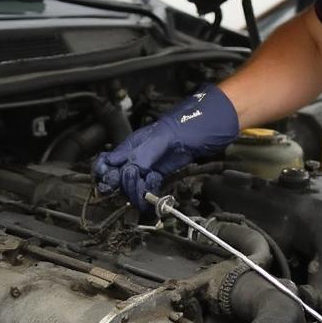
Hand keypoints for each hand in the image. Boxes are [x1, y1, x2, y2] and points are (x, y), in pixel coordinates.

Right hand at [92, 84, 238, 209]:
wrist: (215, 123)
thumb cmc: (193, 122)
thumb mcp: (166, 137)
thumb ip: (145, 153)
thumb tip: (128, 170)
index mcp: (135, 142)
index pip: (109, 161)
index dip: (106, 175)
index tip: (112, 187)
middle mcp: (140, 152)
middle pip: (120, 175)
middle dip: (124, 187)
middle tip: (134, 194)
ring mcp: (151, 161)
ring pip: (135, 182)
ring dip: (137, 193)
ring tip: (143, 200)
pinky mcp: (163, 169)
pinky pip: (150, 183)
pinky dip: (149, 192)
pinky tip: (152, 197)